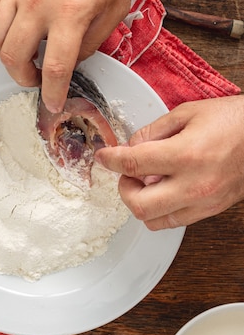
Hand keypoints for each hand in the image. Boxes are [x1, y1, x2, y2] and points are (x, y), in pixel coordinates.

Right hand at [0, 0, 132, 112]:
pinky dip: (1, 31)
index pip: (56, 68)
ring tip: (23, 57)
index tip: (53, 104)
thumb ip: (91, 42)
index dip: (53, 94)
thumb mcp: (115, 7)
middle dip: (24, 79)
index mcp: (71, 12)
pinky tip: (18, 31)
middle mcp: (39, 2)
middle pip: (14, 57)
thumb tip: (71, 63)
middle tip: (37, 79)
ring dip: (6, 57)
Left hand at [96, 96, 243, 229]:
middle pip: (138, 205)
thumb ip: (153, 131)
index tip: (104, 156)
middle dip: (123, 188)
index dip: (110, 159)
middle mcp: (193, 184)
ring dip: (140, 203)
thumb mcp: (188, 112)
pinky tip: (162, 190)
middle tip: (126, 172)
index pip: (132, 163)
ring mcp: (202, 202)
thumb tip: (130, 145)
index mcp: (185, 154)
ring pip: (153, 221)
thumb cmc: (233, 121)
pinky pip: (173, 221)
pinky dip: (159, 209)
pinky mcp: (210, 211)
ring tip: (145, 182)